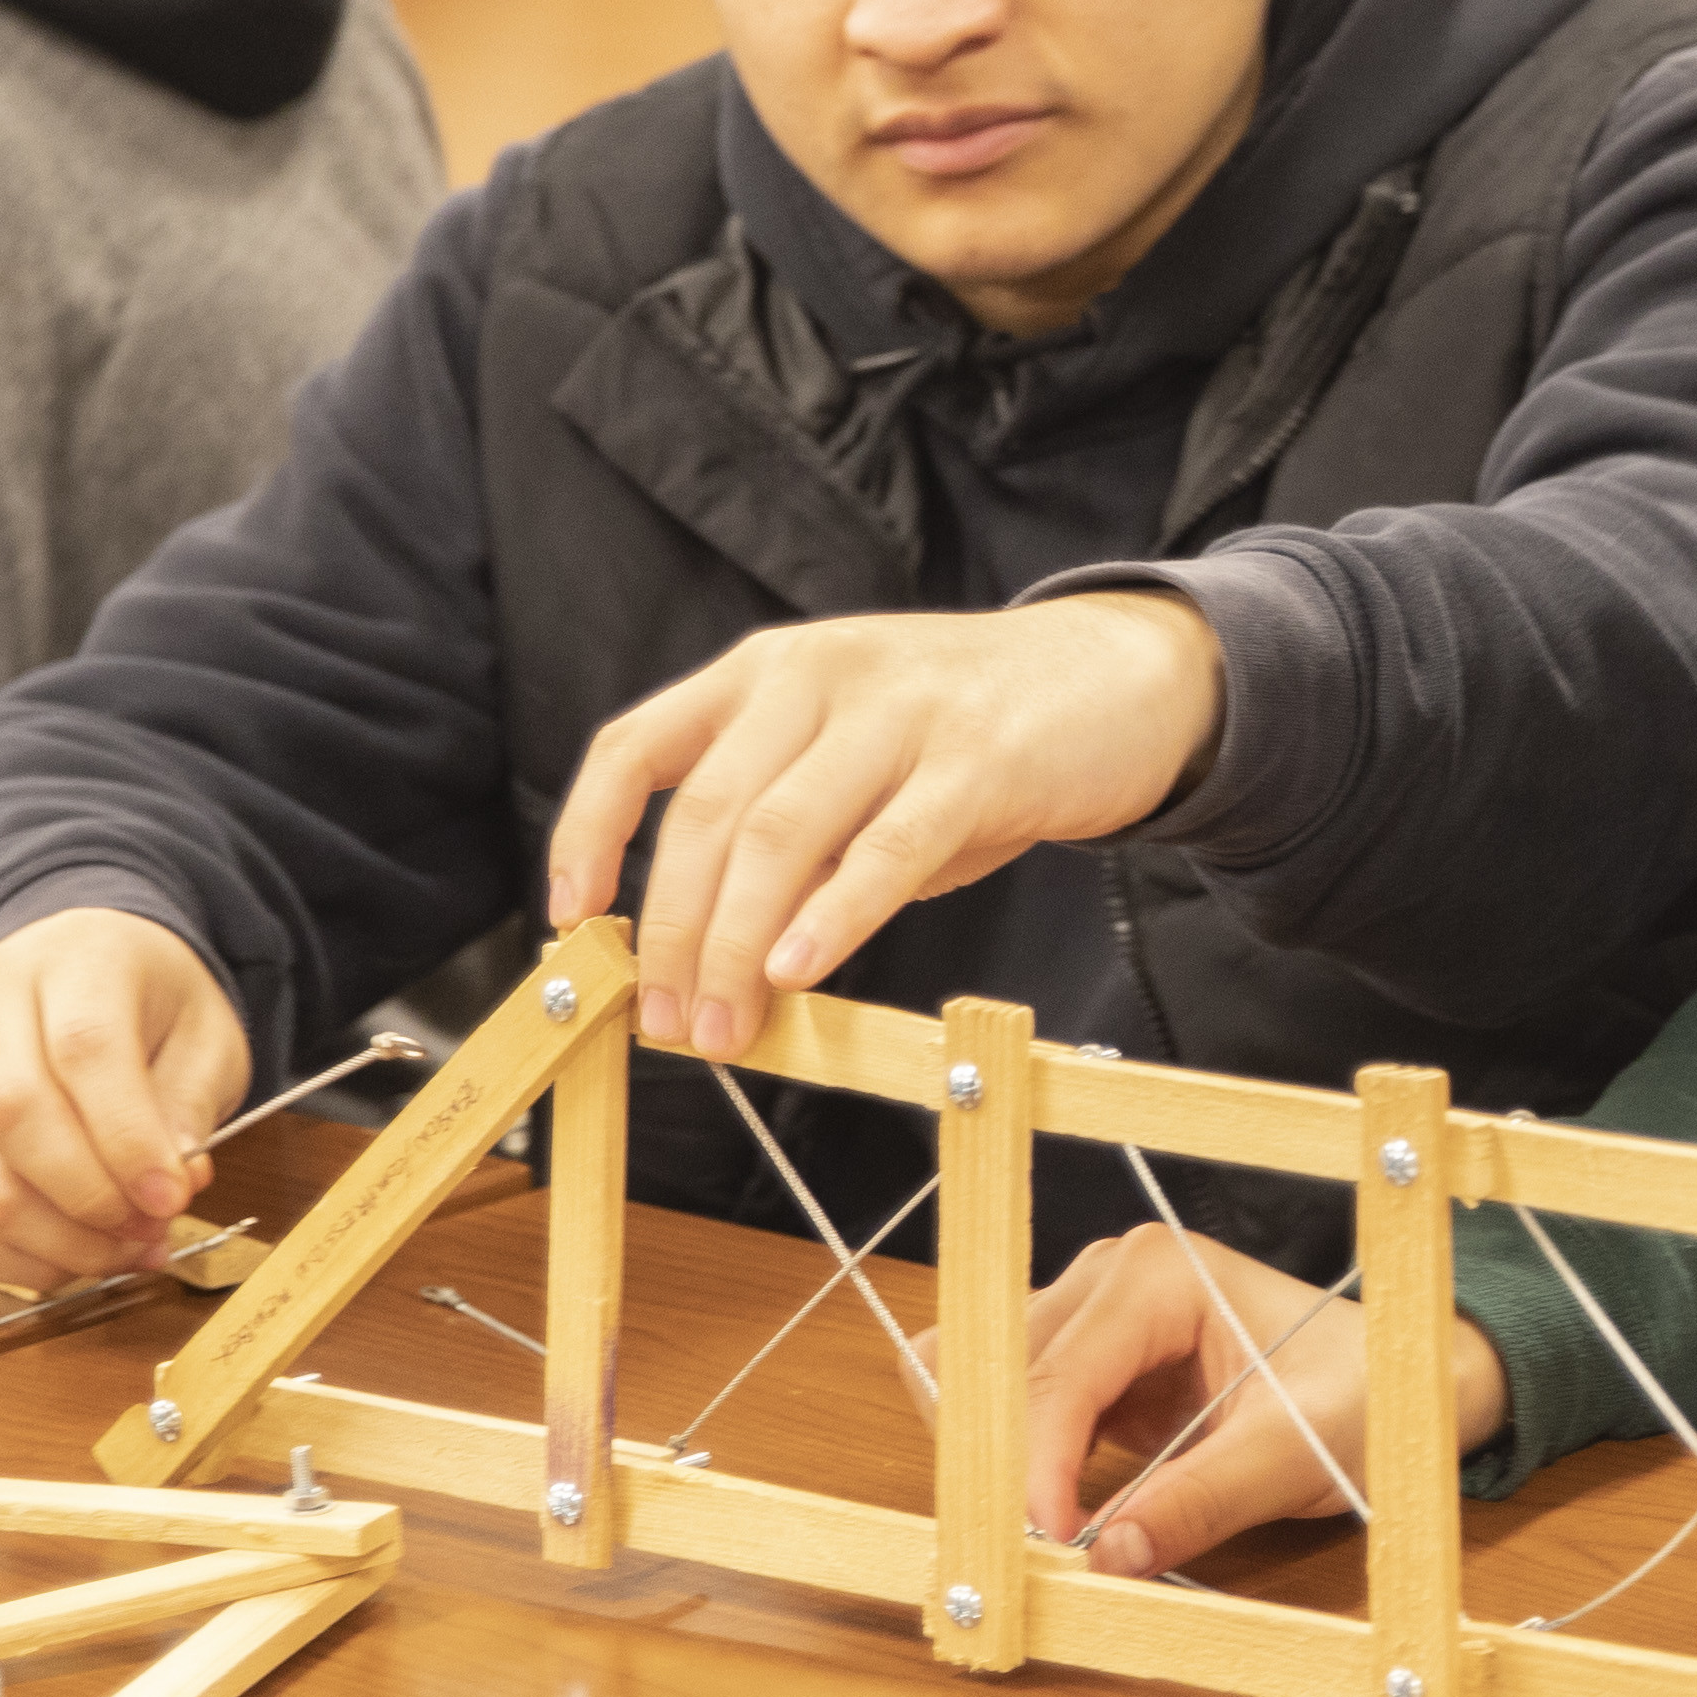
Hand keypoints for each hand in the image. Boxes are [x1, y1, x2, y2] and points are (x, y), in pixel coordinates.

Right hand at [0, 909, 249, 1291]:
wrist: (79, 977)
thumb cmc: (150, 1008)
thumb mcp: (206, 1036)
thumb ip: (191, 1104)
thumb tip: (179, 1179)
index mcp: (70, 959)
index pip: (83, 1049)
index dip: (128, 1138)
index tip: (173, 1197)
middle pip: (11, 1117)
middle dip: (90, 1198)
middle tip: (153, 1229)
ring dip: (59, 1242)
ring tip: (128, 1248)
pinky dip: (15, 1260)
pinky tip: (75, 1255)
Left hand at [547, 594, 1225, 1061]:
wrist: (1124, 675)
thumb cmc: (977, 734)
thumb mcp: (860, 757)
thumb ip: (796, 833)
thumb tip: (717, 955)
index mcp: (767, 673)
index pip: (637, 747)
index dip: (586, 835)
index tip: (572, 921)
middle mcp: (817, 678)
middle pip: (708, 815)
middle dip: (672, 932)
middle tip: (666, 1020)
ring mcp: (900, 712)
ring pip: (781, 835)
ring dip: (736, 946)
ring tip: (725, 1023)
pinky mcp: (980, 759)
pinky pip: (889, 847)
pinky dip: (834, 917)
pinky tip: (800, 971)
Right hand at [1003, 1224, 1506, 1575]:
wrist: (1400, 1380)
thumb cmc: (1368, 1394)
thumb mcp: (1301, 1451)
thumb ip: (1207, 1500)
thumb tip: (1110, 1554)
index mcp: (1158, 1276)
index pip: (1057, 1379)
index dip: (1039, 1471)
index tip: (1051, 1546)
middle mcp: (1109, 1280)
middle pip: (994, 1374)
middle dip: (999, 1464)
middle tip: (1023, 1550)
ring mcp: (1091, 1318)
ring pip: (979, 1385)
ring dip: (988, 1459)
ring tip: (1026, 1533)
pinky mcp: (1090, 1366)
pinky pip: (1009, 1409)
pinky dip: (1005, 1460)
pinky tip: (1038, 1512)